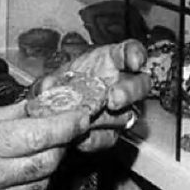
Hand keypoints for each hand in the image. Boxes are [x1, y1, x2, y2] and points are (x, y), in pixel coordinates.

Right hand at [0, 101, 92, 189]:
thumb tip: (32, 105)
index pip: (36, 135)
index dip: (65, 124)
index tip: (81, 113)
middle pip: (46, 161)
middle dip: (65, 142)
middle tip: (72, 123)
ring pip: (41, 181)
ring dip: (53, 161)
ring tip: (52, 141)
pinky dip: (37, 178)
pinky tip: (32, 163)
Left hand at [35, 39, 150, 151]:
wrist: (51, 111)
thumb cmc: (59, 86)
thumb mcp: (52, 75)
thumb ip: (52, 79)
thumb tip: (48, 87)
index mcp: (110, 61)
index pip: (131, 51)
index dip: (135, 54)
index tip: (134, 61)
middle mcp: (122, 85)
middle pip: (140, 85)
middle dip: (129, 92)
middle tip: (113, 98)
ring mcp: (120, 111)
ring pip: (126, 115)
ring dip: (108, 118)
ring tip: (89, 116)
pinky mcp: (110, 133)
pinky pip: (109, 137)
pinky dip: (94, 137)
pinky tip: (82, 135)